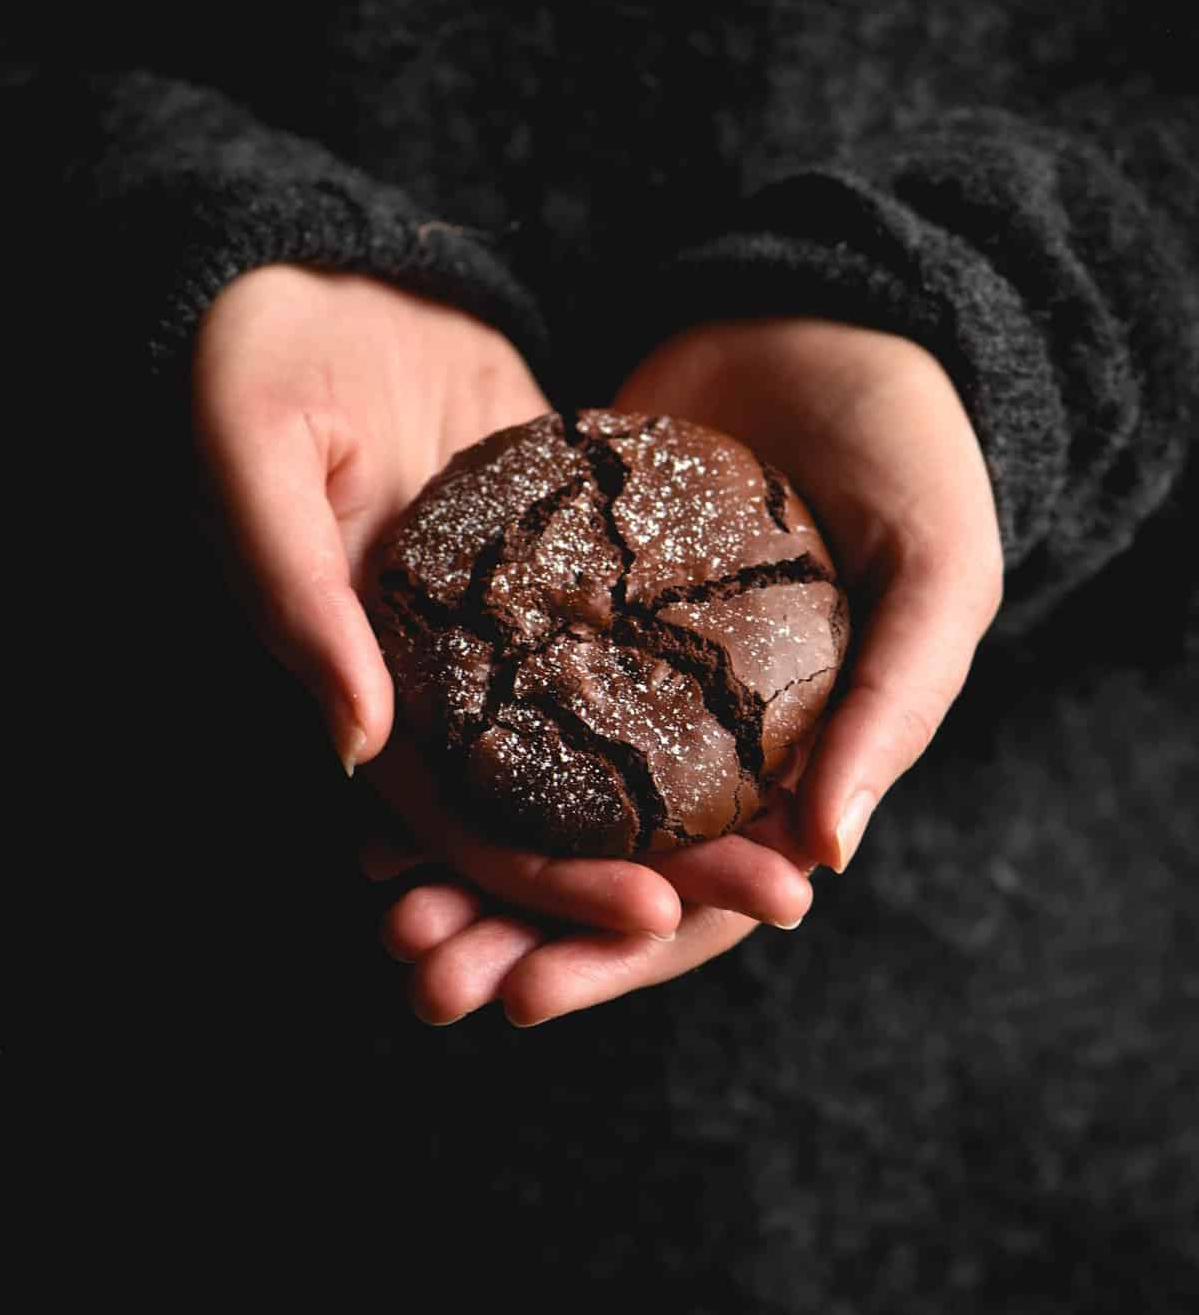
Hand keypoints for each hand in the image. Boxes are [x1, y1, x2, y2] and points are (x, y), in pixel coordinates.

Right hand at [191, 268, 809, 967]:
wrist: (310, 268)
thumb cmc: (249, 360)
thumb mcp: (253, 465)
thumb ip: (298, 604)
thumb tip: (358, 751)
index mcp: (367, 684)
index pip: (464, 823)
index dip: (551, 884)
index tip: (659, 916)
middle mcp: (443, 675)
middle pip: (561, 806)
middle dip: (661, 864)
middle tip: (782, 894)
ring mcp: (510, 618)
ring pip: (612, 737)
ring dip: (699, 794)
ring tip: (803, 823)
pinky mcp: (561, 552)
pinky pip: (635, 633)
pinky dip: (700, 679)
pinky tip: (792, 708)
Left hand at [369, 316, 999, 1027]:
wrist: (826, 319)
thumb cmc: (913, 452)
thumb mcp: (938, 574)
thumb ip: (892, 706)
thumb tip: (827, 856)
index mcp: (790, 767)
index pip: (698, 901)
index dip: (612, 956)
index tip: (521, 995)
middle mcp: (701, 746)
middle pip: (598, 871)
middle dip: (509, 931)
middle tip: (417, 965)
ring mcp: (629, 678)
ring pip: (538, 802)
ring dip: (460, 860)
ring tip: (379, 896)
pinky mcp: (570, 608)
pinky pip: (502, 696)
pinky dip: (446, 747)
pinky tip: (377, 779)